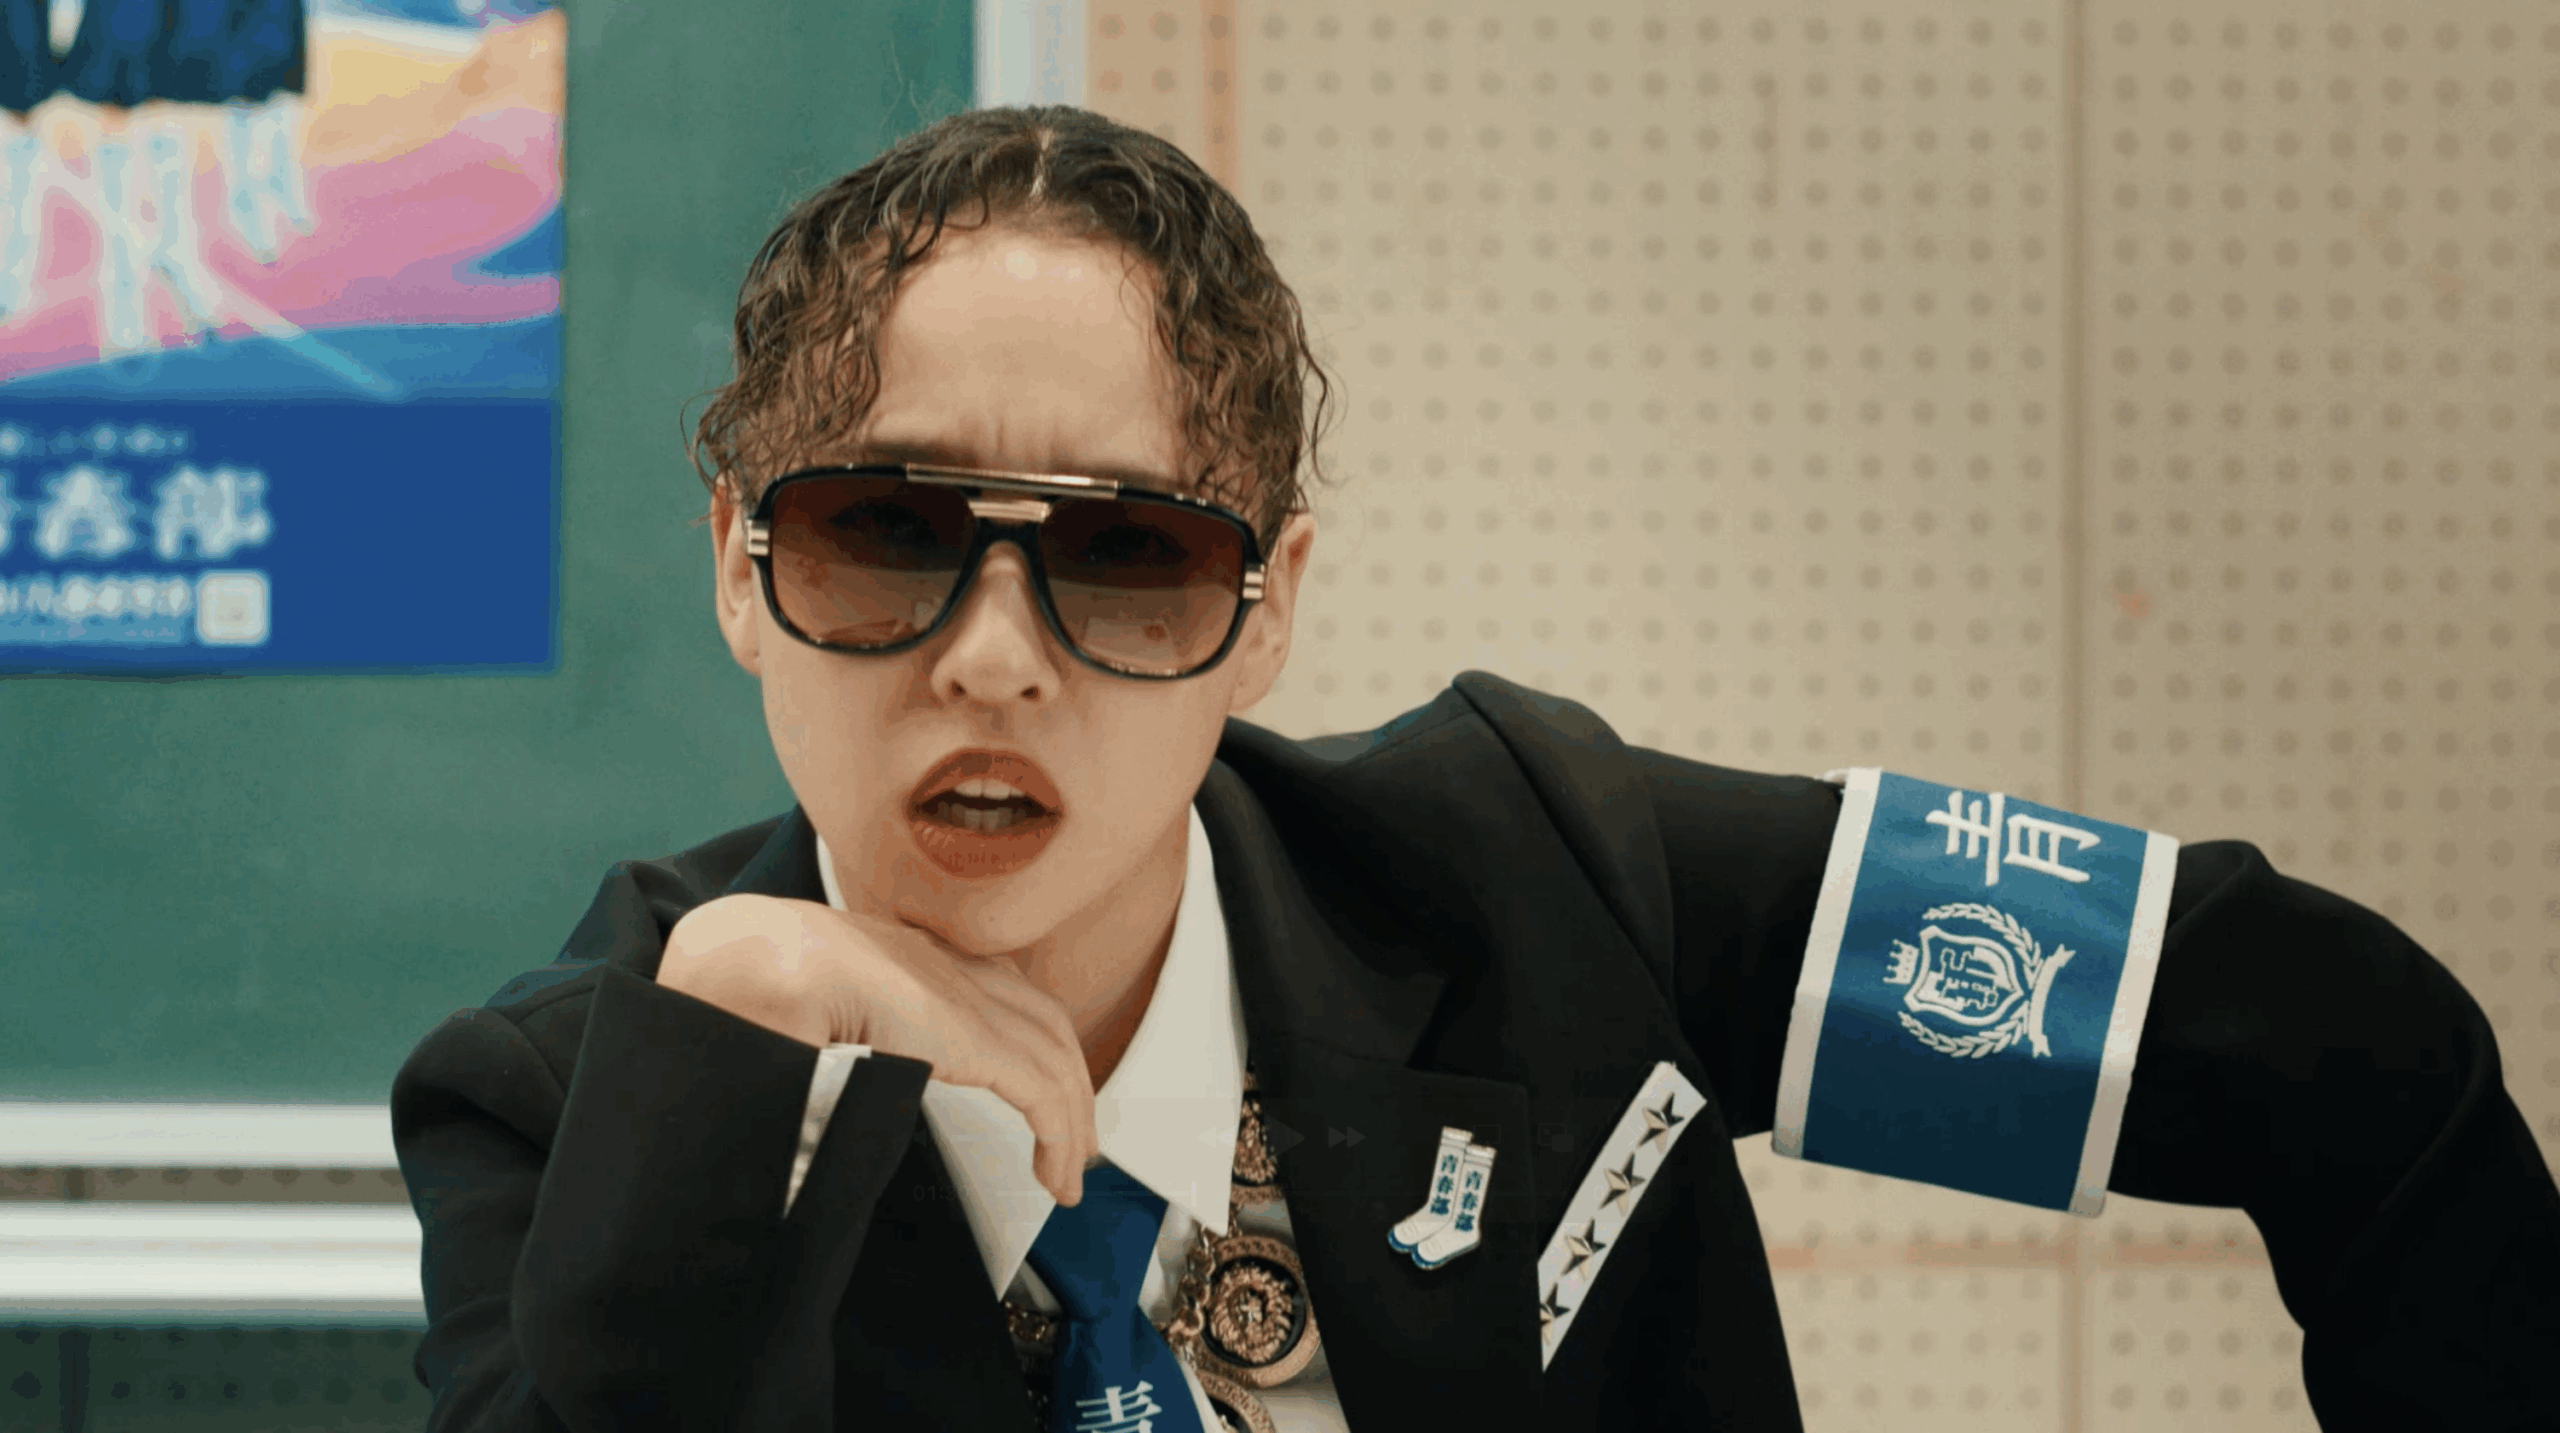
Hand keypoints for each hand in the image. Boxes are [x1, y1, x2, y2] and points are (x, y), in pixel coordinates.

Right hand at [659, 893, 1099, 1205]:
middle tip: (1074, 1141)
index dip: (1024, 1042)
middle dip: (1067, 1080)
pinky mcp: (971, 1035)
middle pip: (1038, 1021)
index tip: (1033, 1090)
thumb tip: (815, 1109)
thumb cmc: (747, 985)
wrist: (744, 957)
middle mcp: (944, 967)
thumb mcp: (797, 1017)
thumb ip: (824, 1047)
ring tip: (1069, 1174)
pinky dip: (1060, 1130)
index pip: (992, 992)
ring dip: (1071, 1116)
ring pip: (1050, 1054)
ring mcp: (963, 995)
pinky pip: (1040, 1087)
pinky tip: (1056, 1175)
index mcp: (904, 959)